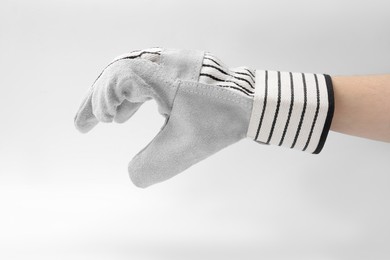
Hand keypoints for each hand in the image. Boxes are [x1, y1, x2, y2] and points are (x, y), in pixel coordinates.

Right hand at [74, 48, 252, 186]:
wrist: (253, 104)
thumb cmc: (221, 121)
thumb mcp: (186, 147)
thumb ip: (154, 164)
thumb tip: (132, 176)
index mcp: (160, 75)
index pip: (118, 78)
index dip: (103, 98)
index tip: (105, 122)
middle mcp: (162, 63)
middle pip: (118, 74)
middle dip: (98, 100)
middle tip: (82, 125)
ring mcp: (171, 63)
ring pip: (132, 75)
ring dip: (115, 98)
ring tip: (104, 122)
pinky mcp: (179, 70)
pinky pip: (147, 78)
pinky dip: (134, 96)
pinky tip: (129, 113)